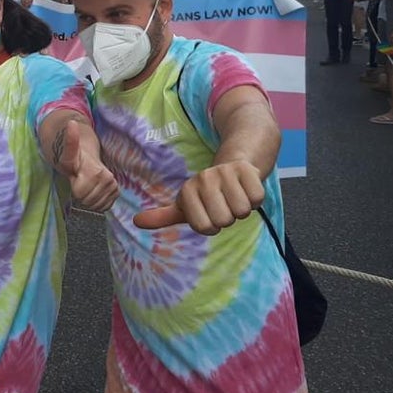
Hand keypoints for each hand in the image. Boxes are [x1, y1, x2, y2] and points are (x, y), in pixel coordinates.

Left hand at [53, 119, 118, 212]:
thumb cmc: (74, 158)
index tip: (79, 159)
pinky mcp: (116, 190)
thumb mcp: (66, 155)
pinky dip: (96, 202)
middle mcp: (106, 177)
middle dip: (79, 195)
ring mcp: (112, 184)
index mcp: (93, 170)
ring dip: (87, 200)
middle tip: (77, 183)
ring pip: (95, 205)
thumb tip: (71, 123)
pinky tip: (93, 191)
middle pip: (86, 201)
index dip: (77, 188)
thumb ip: (70, 145)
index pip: (81, 190)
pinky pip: (103, 206)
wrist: (87, 157)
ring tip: (85, 186)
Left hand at [133, 160, 265, 235]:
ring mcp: (225, 173)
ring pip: (242, 211)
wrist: (234, 164)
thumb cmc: (208, 194)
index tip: (209, 213)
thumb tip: (136, 221)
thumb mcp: (185, 205)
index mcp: (187, 191)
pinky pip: (256, 198)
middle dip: (228, 218)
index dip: (211, 226)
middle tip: (224, 204)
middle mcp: (204, 179)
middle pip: (224, 221)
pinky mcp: (246, 169)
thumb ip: (162, 216)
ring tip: (234, 196)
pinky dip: (255, 198)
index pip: (204, 228)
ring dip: (242, 208)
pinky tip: (246, 188)